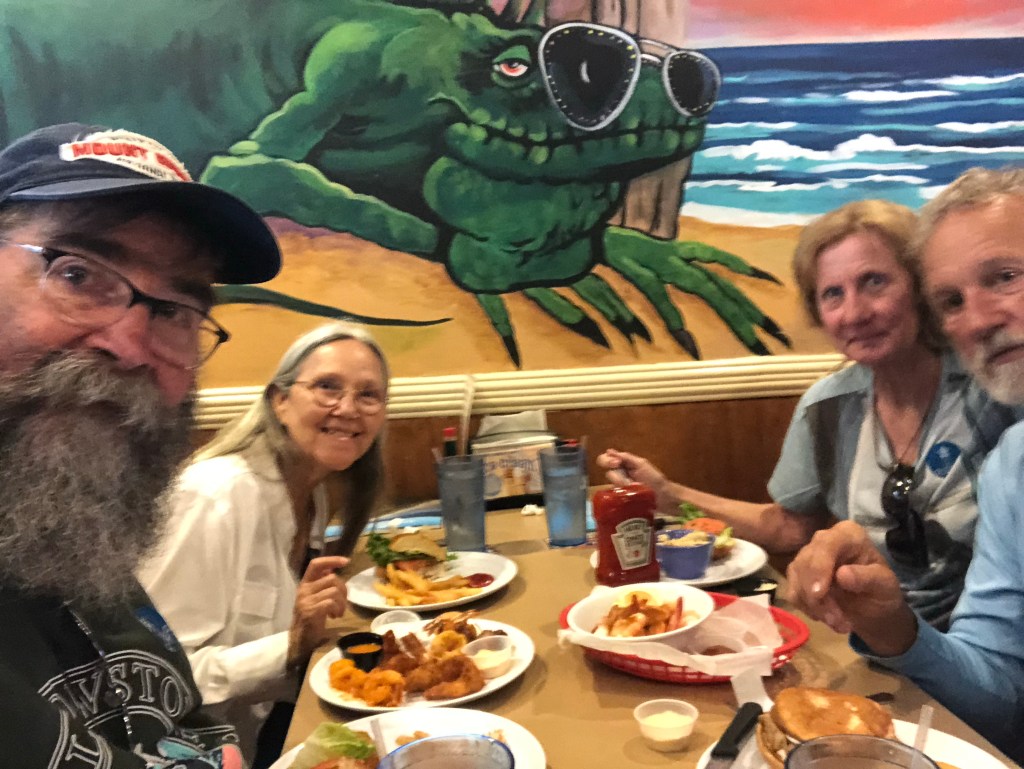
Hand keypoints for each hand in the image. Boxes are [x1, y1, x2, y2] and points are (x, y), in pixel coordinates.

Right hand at [287, 555, 348, 669]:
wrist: (300, 638)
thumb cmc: (311, 617)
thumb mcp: (316, 597)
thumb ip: (322, 584)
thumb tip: (332, 569)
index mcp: (305, 583)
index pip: (316, 564)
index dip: (331, 560)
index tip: (346, 561)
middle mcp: (304, 589)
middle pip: (332, 578)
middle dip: (343, 589)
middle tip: (343, 603)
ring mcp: (306, 600)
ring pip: (333, 590)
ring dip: (342, 602)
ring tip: (338, 612)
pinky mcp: (310, 611)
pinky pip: (331, 602)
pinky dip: (337, 609)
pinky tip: (334, 616)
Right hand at [597, 449, 666, 492]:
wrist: (664, 497)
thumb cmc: (655, 479)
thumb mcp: (642, 464)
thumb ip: (626, 457)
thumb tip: (609, 451)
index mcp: (623, 465)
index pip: (606, 460)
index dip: (607, 460)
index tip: (616, 463)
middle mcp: (619, 476)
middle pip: (607, 472)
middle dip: (615, 474)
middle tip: (623, 477)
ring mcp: (619, 489)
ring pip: (611, 484)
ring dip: (621, 483)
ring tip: (632, 487)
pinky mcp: (621, 500)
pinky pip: (613, 496)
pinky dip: (618, 494)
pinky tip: (626, 494)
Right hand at [785, 521, 917, 655]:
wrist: (872, 606)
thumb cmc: (881, 590)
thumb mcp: (885, 586)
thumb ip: (868, 578)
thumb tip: (842, 575)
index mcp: (847, 534)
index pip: (826, 544)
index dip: (819, 568)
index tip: (818, 594)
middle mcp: (822, 540)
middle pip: (806, 563)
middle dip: (818, 598)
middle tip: (840, 623)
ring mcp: (806, 557)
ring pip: (796, 580)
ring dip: (815, 608)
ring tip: (840, 624)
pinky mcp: (797, 575)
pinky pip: (793, 592)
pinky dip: (808, 610)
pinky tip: (826, 617)